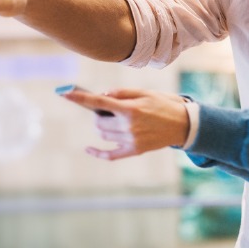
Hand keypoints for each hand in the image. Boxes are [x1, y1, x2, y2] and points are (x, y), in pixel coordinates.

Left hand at [60, 87, 189, 159]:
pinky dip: (98, 152)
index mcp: (130, 109)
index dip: (79, 97)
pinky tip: (88, 148)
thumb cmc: (163, 104)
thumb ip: (121, 93)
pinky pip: (110, 155)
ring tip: (115, 120)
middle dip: (99, 115)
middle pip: (99, 122)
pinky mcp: (135, 151)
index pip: (98, 102)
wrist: (184, 124)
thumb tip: (101, 96)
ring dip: (102, 127)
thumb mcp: (144, 92)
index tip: (64, 92)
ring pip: (103, 135)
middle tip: (108, 109)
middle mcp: (129, 127)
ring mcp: (131, 141)